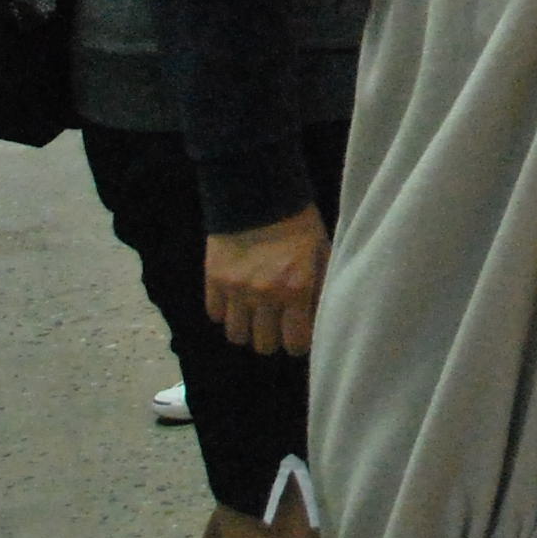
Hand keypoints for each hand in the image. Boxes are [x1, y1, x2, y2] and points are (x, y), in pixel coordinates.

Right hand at [203, 204, 329, 355]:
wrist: (258, 192)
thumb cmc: (298, 222)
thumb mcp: (322, 252)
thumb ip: (321, 286)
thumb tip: (320, 318)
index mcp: (297, 288)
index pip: (295, 343)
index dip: (298, 343)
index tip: (298, 336)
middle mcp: (265, 295)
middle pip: (263, 345)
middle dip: (272, 339)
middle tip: (276, 326)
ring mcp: (236, 289)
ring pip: (237, 335)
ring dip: (247, 328)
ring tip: (254, 315)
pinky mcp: (214, 280)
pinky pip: (215, 314)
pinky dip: (225, 312)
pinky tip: (235, 300)